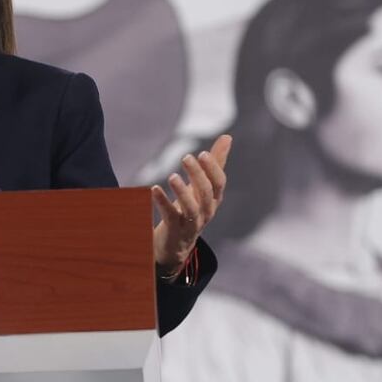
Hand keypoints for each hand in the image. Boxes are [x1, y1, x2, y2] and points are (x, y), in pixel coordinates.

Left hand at [151, 134, 231, 272]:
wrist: (177, 243)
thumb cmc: (191, 208)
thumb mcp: (203, 186)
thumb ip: (215, 163)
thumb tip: (228, 137)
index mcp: (214, 199)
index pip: (219, 183)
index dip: (213, 169)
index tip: (202, 153)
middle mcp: (206, 211)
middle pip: (206, 193)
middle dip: (197, 174)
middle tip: (185, 157)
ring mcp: (191, 223)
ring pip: (191, 208)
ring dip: (182, 191)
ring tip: (172, 176)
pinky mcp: (175, 230)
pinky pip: (170, 216)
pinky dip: (163, 202)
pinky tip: (153, 189)